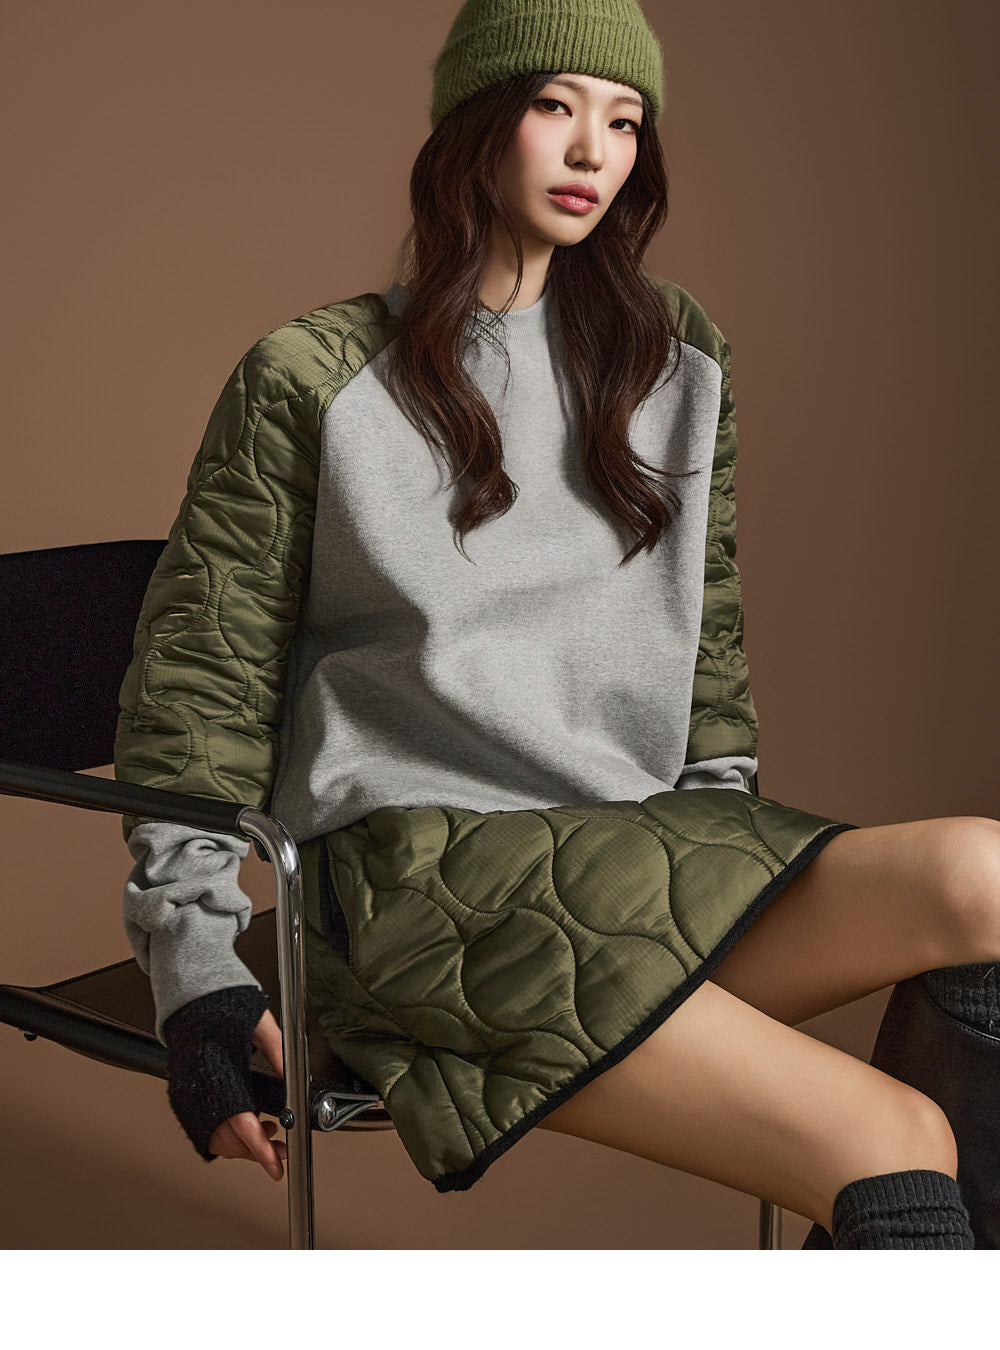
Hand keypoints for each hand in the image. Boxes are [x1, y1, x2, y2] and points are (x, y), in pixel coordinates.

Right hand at [208, 1007, 286, 1179]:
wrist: (191, 1000)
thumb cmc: (222, 1008)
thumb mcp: (260, 1023)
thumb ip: (280, 1050)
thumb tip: (299, 1075)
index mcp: (222, 1075)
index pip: (243, 1125)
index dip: (261, 1149)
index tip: (276, 1166)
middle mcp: (204, 1091)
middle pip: (232, 1141)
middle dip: (259, 1151)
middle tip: (282, 1150)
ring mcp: (192, 1097)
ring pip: (219, 1141)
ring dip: (245, 1145)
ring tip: (269, 1133)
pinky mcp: (187, 1097)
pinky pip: (207, 1130)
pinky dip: (229, 1136)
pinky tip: (249, 1123)